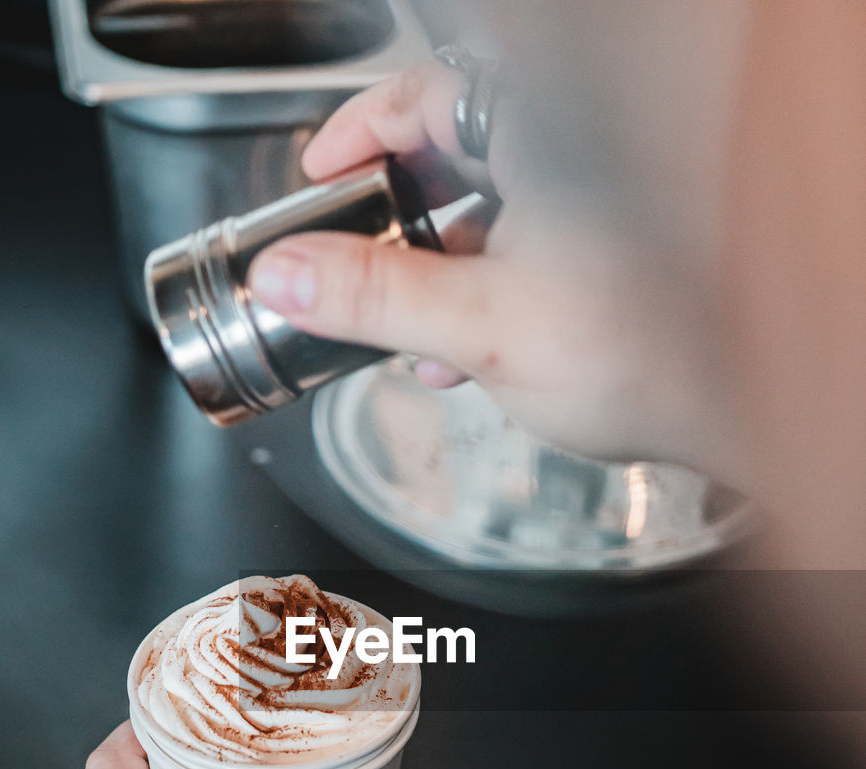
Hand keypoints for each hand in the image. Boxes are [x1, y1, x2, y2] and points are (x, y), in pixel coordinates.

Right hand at [247, 60, 736, 480]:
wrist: (739, 413)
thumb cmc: (651, 355)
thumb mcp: (480, 327)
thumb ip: (374, 297)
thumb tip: (289, 273)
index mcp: (543, 135)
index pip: (423, 94)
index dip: (359, 132)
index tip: (320, 173)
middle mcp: (574, 157)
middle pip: (450, 161)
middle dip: (393, 224)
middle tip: (350, 260)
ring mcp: (592, 208)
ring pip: (486, 217)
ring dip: (434, 275)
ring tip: (402, 332)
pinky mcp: (605, 256)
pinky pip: (524, 256)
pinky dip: (483, 296)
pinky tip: (461, 356)